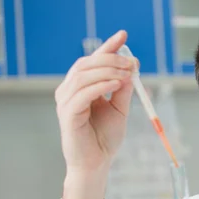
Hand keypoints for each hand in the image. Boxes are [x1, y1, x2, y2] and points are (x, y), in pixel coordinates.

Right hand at [55, 30, 135, 175]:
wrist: (97, 163)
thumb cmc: (105, 138)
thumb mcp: (120, 109)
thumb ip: (123, 89)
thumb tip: (132, 66)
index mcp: (81, 87)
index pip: (93, 60)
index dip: (107, 46)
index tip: (123, 35)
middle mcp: (69, 91)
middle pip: (87, 63)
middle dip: (111, 58)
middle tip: (131, 62)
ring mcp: (66, 102)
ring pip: (84, 75)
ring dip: (108, 70)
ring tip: (127, 73)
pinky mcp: (67, 114)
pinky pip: (83, 93)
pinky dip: (101, 85)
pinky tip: (117, 84)